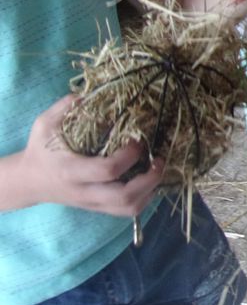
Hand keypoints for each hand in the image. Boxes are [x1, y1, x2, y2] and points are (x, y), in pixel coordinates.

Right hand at [16, 96, 163, 216]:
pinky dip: (145, 199)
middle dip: (149, 179)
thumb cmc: (40, 150)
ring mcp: (92, 203)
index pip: (107, 170)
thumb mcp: (45, 125)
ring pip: (128, 208)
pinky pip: (126, 212)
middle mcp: (84, 191)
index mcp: (72, 170)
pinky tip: (149, 182)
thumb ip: (65, 107)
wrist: (29, 181)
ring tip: (158, 170)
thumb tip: (90, 92)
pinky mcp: (98, 208)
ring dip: (150, 191)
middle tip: (159, 159)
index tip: (137, 140)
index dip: (128, 156)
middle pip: (124, 196)